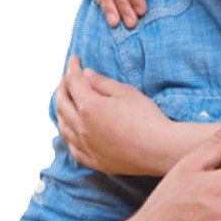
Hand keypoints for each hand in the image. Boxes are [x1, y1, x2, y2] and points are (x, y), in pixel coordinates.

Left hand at [57, 56, 174, 174]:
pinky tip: (73, 134)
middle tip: (65, 79)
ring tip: (64, 104)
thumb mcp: (126, 93)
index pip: (75, 83)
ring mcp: (88, 146)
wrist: (158, 149)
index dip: (73, 69)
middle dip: (62, 89)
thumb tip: (85, 75)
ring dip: (61, 113)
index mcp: (90, 107)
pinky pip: (74, 150)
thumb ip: (103, 83)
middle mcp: (82, 128)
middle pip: (62, 105)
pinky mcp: (96, 161)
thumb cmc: (146, 117)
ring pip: (64, 129)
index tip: (74, 59)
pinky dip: (69, 138)